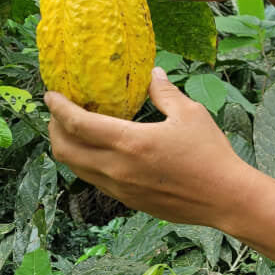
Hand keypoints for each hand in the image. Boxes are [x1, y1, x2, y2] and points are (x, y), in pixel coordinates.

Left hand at [46, 67, 251, 227]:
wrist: (225, 198)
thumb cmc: (210, 154)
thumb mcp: (190, 114)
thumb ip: (165, 92)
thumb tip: (153, 73)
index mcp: (130, 142)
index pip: (77, 124)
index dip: (58, 108)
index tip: (50, 95)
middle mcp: (117, 168)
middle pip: (64, 149)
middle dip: (54, 128)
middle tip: (59, 113)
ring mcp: (120, 188)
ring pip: (77, 168)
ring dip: (68, 147)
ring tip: (76, 131)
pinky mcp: (129, 201)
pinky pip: (95, 180)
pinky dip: (88, 163)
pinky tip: (103, 152)